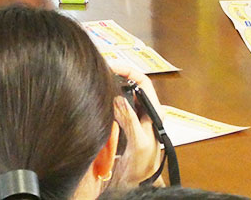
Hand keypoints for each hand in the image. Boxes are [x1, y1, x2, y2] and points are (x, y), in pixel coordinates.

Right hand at [109, 64, 162, 186]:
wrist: (136, 184)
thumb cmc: (143, 167)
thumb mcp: (139, 143)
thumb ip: (130, 121)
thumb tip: (119, 98)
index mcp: (153, 112)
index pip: (143, 82)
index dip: (129, 71)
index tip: (113, 65)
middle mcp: (144, 111)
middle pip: (131, 85)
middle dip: (117, 74)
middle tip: (101, 68)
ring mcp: (133, 117)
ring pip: (121, 94)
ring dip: (110, 85)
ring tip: (97, 78)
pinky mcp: (122, 124)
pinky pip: (114, 107)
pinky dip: (106, 99)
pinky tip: (97, 98)